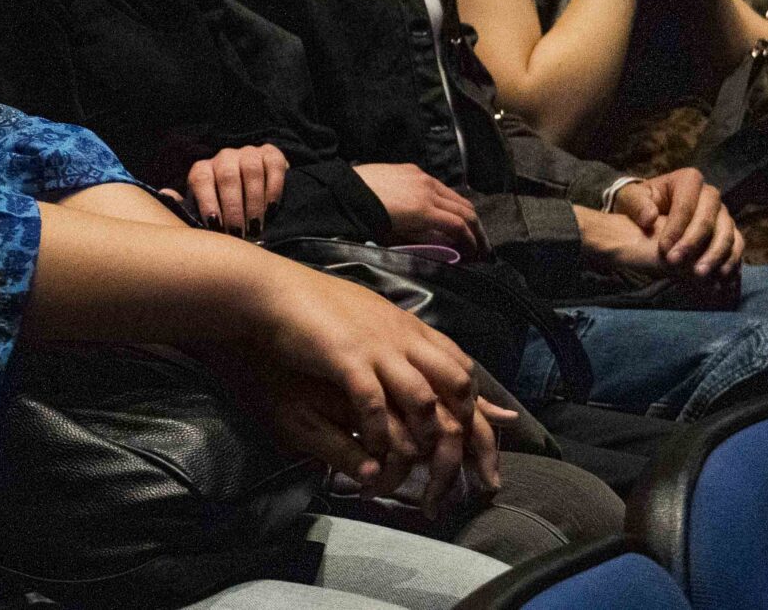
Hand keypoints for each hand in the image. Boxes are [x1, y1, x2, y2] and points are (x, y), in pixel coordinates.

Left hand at [186, 144, 288, 234]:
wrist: (253, 194)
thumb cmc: (222, 209)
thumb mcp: (202, 211)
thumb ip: (186, 207)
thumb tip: (165, 194)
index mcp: (203, 170)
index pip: (201, 180)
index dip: (208, 202)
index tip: (216, 227)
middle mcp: (223, 157)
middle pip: (227, 176)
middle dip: (233, 208)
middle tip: (239, 234)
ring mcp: (248, 153)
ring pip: (251, 170)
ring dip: (254, 201)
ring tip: (256, 226)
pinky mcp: (271, 153)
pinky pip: (273, 166)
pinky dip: (274, 188)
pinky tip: (272, 210)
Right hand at [244, 264, 483, 514]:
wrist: (268, 291)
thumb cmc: (311, 305)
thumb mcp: (367, 318)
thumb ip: (398, 339)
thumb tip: (424, 360)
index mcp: (409, 327)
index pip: (463, 368)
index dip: (484, 409)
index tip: (499, 442)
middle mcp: (402, 336)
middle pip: (458, 388)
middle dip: (470, 437)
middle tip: (477, 478)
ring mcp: (377, 347)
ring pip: (424, 401)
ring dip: (424, 442)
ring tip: (420, 473)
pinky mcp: (348, 359)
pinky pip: (375, 406)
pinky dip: (379, 436)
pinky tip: (373, 457)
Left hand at [350, 162, 482, 253]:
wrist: (344, 191)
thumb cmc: (366, 218)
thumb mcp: (396, 237)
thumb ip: (426, 240)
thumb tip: (448, 246)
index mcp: (424, 209)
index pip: (460, 226)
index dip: (472, 243)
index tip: (476, 255)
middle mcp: (428, 189)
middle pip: (465, 209)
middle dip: (477, 230)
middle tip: (482, 247)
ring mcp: (421, 177)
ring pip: (455, 196)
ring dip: (466, 214)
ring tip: (469, 231)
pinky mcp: (412, 169)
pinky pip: (439, 185)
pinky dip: (449, 200)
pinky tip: (446, 211)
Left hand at [602, 168, 743, 289]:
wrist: (652, 214)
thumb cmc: (641, 204)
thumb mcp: (630, 198)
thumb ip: (637, 204)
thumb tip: (650, 217)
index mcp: (688, 180)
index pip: (687, 203)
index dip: (676, 226)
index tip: (663, 248)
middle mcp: (710, 195)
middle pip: (710, 217)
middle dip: (694, 241)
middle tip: (676, 262)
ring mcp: (723, 213)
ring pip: (727, 232)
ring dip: (714, 255)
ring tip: (699, 273)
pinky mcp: (730, 231)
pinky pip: (737, 245)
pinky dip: (730, 260)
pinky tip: (719, 276)